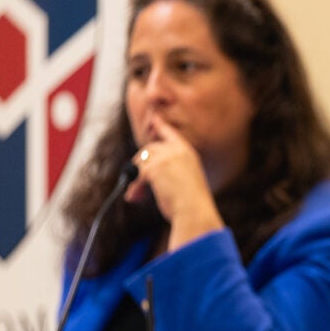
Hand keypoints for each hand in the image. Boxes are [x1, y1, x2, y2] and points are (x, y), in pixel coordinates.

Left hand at [128, 116, 224, 250]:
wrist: (195, 212)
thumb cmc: (192, 204)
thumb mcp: (184, 181)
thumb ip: (169, 170)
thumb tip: (144, 170)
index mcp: (188, 153)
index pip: (170, 133)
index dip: (160, 125)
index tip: (153, 118)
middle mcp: (178, 151)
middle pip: (149, 149)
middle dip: (139, 166)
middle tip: (136, 188)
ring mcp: (167, 158)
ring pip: (141, 162)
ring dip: (136, 180)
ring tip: (136, 196)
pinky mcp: (155, 168)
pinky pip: (137, 175)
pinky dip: (134, 187)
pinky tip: (134, 198)